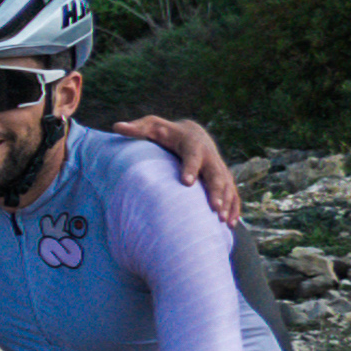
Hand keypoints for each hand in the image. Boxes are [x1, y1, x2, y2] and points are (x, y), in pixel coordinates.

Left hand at [123, 113, 238, 221]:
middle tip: (214, 207)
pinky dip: (233, 207)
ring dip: (227, 202)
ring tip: (223, 220)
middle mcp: (210, 156)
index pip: (192, 157)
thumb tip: (117, 126)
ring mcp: (219, 168)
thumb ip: (137, 128)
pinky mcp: (224, 178)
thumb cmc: (167, 132)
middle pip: (215, 174)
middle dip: (216, 191)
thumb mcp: (152, 126)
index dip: (190, 169)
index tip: (186, 183)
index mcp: (192, 144)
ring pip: (226, 185)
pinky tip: (230, 224)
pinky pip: (232, 193)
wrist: (194, 133)